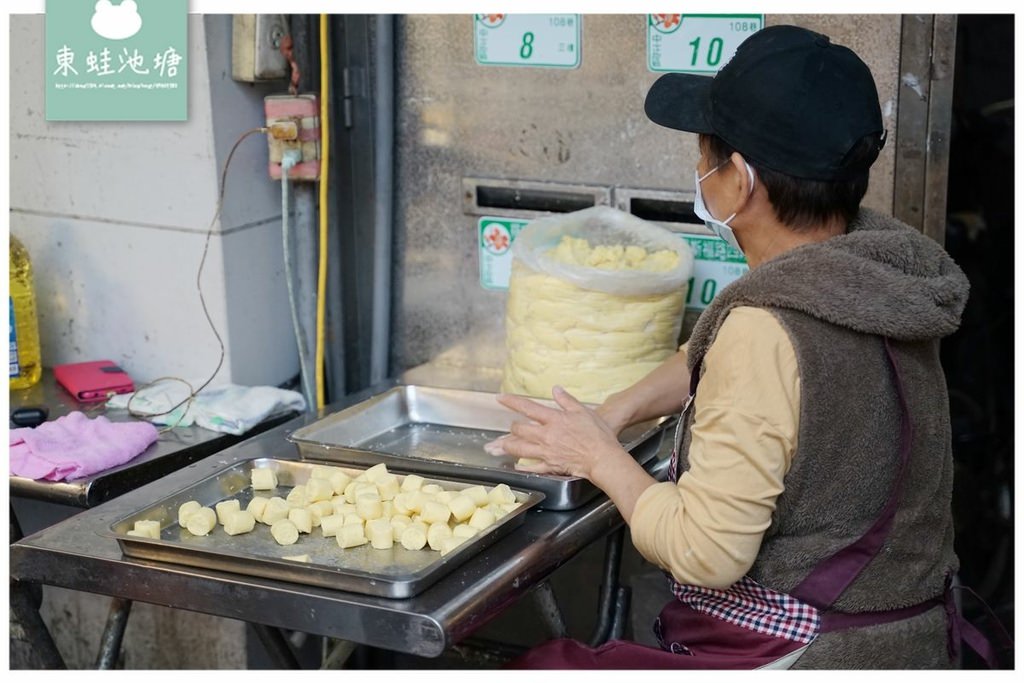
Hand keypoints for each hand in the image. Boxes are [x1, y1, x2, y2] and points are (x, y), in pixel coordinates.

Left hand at [484, 386, 627, 479]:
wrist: (603, 458)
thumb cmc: (597, 435)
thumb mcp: (583, 411)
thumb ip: (567, 400)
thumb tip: (556, 389)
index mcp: (554, 420)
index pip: (527, 408)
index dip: (511, 402)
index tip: (500, 398)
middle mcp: (546, 436)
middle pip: (519, 430)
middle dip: (512, 428)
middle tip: (510, 426)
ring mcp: (546, 452)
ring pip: (520, 449)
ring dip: (507, 446)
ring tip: (497, 446)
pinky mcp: (550, 466)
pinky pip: (532, 466)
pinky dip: (523, 465)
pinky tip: (516, 464)